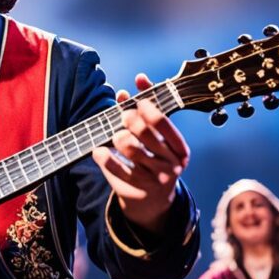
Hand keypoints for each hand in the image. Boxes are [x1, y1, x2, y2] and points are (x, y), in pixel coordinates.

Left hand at [92, 74, 189, 232]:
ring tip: (116, 136)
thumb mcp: (158, 136)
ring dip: (118, 137)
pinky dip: (104, 156)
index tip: (137, 102)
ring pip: (130, 149)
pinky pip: (115, 168)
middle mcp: (171, 165)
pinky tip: (99, 150)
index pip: (162, 121)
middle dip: (129, 119)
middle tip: (124, 117)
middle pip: (144, 133)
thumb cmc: (154, 157)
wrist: (152, 199)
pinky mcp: (137, 189)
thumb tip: (139, 79)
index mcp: (180, 149)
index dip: (146, 106)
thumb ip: (149, 108)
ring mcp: (154, 179)